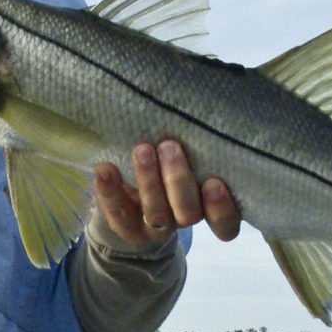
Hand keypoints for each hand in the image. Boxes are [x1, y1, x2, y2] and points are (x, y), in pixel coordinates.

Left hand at [93, 139, 240, 245]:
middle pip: (189, 213)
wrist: (131, 189)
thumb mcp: (188, 151)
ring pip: (156, 214)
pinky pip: (118, 215)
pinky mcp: (126, 227)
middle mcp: (184, 218)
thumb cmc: (169, 158)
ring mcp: (155, 227)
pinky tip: (105, 168)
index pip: (226, 223)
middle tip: (170, 146)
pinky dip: (111, 191)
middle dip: (179, 180)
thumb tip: (194, 104)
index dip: (222, 208)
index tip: (214, 182)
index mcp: (207, 206)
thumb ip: (195, 139)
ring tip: (142, 150)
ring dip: (149, 181)